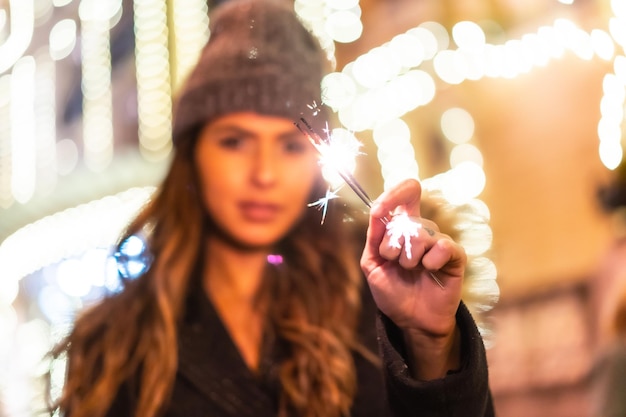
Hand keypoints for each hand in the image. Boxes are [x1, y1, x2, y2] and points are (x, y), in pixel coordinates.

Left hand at [360, 178, 466, 378]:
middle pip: (407, 219)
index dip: (395, 194)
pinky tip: (429, 271)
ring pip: (423, 232)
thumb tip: (377, 210)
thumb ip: (374, 237)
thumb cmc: (392, 292)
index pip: (405, 197)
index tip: (385, 205)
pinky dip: (431, 260)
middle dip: (393, 244)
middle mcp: (421, 231)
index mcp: (401, 229)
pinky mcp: (455, 257)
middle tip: (395, 263)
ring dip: (409, 257)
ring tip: (411, 271)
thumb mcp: (373, 264)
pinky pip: (444, 246)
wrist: (411, 321)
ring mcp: (438, 243)